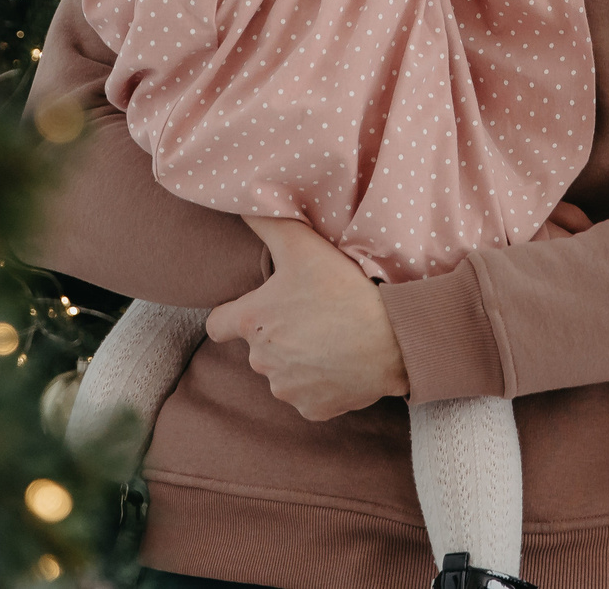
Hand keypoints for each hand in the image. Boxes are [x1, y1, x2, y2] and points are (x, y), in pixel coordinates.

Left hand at [205, 217, 407, 420]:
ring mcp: (287, 389)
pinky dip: (321, 384)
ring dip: (299, 360)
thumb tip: (242, 199)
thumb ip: (267, 221)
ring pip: (283, 373)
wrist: (391, 339)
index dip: (232, 315)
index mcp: (252, 323)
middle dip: (276, 334)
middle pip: (257, 348)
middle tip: (310, 315)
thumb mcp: (303, 246)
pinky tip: (341, 363)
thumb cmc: (343, 291)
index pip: (217, 325)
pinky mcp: (313, 410)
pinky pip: (309, 396)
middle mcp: (261, 361)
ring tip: (330, 338)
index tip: (257, 308)